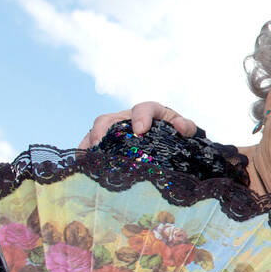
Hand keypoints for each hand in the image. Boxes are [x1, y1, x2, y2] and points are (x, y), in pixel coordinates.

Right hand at [81, 101, 198, 148]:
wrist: (170, 143)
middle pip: (109, 118)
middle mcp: (128, 118)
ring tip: (88, 156)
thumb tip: (181, 127)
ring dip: (89, 141)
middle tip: (100, 144)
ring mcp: (115, 129)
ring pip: (97, 130)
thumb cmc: (176, 135)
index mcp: (150, 112)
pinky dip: (85, 150)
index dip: (140, 117)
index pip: (144, 108)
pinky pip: (91, 142)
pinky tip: (83, 163)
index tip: (140, 131)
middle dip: (102, 130)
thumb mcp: (185, 130)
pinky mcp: (108, 140)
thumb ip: (187, 127)